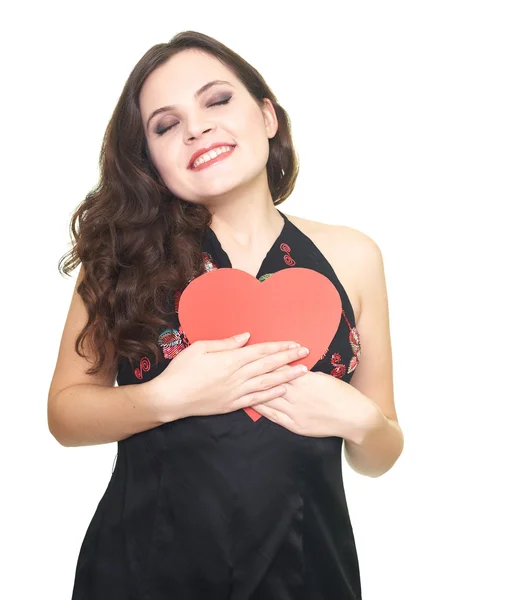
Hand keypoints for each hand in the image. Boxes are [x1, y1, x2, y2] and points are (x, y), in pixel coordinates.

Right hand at [151, 332, 309, 420]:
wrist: (170, 398)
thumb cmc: (182, 370)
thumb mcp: (200, 348)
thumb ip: (226, 343)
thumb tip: (246, 336)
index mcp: (230, 360)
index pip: (261, 351)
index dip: (279, 347)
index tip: (294, 344)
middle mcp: (237, 377)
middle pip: (268, 365)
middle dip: (289, 358)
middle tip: (306, 353)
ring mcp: (236, 392)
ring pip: (267, 382)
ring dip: (286, 376)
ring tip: (303, 371)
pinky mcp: (232, 405)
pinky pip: (257, 399)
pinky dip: (271, 394)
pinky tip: (283, 390)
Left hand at [251, 370, 377, 441]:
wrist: (355, 417)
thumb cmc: (343, 394)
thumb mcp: (325, 377)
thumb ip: (307, 374)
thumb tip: (294, 369)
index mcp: (305, 380)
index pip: (281, 368)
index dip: (266, 362)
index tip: (254, 356)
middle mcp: (297, 395)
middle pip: (271, 382)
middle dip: (255, 375)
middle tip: (240, 367)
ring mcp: (295, 411)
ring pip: (269, 399)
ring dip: (254, 391)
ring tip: (239, 385)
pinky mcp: (295, 425)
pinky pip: (274, 416)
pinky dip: (262, 409)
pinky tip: (252, 404)